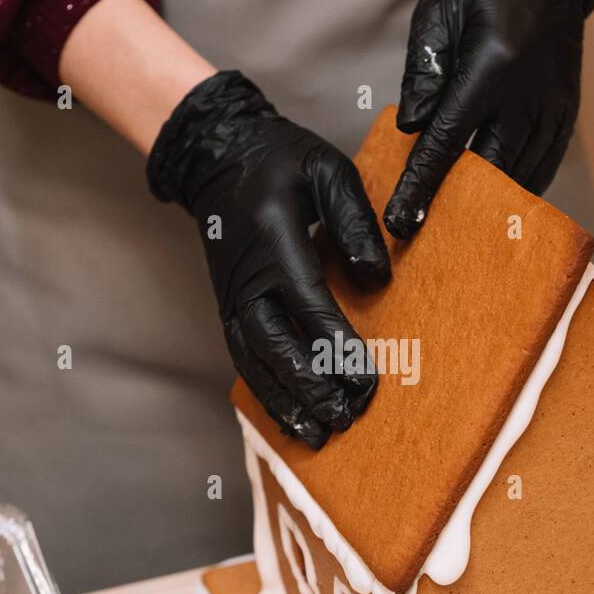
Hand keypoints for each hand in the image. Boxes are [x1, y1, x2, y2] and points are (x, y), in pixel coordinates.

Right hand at [147, 70, 390, 447]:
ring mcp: (233, 300)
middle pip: (276, 347)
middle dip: (312, 387)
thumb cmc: (280, 160)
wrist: (217, 157)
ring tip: (319, 436)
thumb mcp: (326, 169)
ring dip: (286, 403)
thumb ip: (354, 220)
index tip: (367, 380)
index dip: (337, 348)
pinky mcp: (230, 311)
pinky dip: (266, 395)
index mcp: (274, 243)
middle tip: (348, 418)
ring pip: (255, 364)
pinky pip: (245, 362)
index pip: (308, 305)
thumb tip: (376, 279)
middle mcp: (247, 281)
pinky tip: (291, 419)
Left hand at [384, 0, 593, 239]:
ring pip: (519, 175)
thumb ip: (424, 72)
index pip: (450, 141)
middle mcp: (529, 92)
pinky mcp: (566, 112)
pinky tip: (492, 201)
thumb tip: (413, 129)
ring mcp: (554, 105)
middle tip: (422, 231)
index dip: (423, 185)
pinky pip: (542, 165)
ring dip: (487, 202)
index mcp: (493, 65)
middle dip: (456, 205)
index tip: (402, 220)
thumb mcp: (439, 12)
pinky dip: (516, 187)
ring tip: (454, 225)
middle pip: (490, 170)